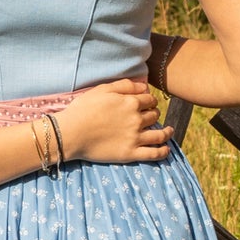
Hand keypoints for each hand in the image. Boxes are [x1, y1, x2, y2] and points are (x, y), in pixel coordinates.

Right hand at [57, 79, 172, 163]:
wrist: (70, 133)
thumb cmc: (83, 110)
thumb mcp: (102, 90)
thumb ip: (124, 85)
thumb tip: (143, 86)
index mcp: (131, 103)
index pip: (149, 99)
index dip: (149, 100)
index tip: (147, 103)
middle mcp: (137, 119)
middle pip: (154, 115)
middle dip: (154, 114)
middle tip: (151, 116)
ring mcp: (135, 138)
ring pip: (159, 134)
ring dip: (167, 132)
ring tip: (168, 131)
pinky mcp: (131, 153)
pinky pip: (154, 154)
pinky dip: (163, 152)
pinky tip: (166, 149)